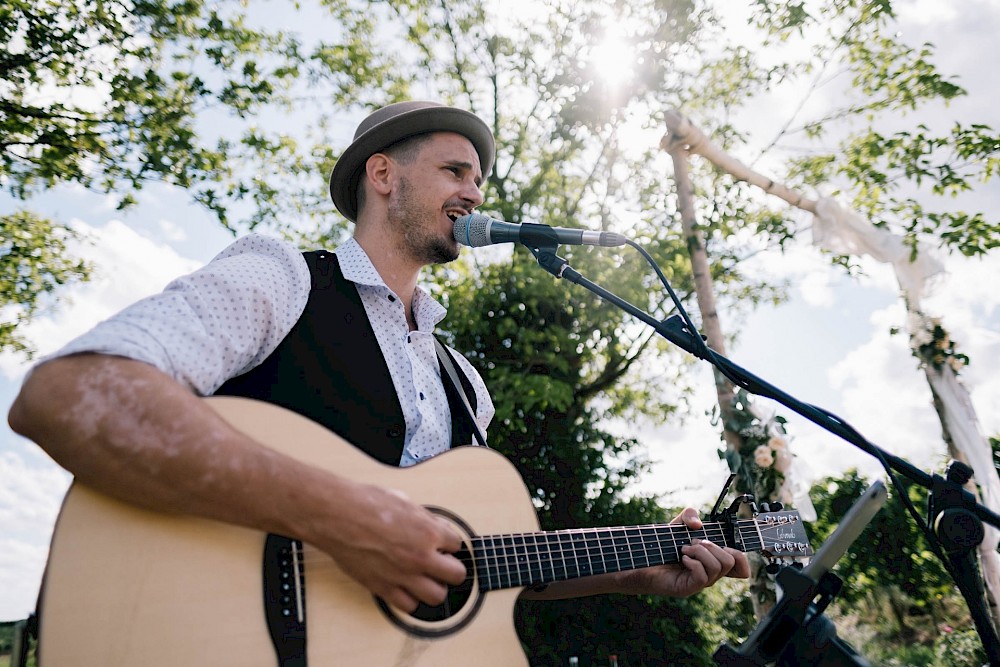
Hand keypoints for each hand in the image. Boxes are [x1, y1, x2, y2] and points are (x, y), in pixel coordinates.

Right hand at [310, 481, 467, 612]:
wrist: (337, 516)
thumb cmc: (366, 503)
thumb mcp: (404, 501)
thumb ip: (424, 518)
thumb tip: (435, 526)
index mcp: (428, 532)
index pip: (457, 544)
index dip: (449, 543)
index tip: (442, 543)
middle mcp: (420, 557)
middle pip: (456, 575)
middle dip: (452, 569)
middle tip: (442, 564)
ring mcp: (403, 576)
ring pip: (436, 596)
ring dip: (434, 587)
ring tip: (426, 578)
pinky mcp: (384, 588)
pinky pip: (408, 606)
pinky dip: (410, 599)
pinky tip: (405, 587)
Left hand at [617, 507, 750, 596]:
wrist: (639, 559)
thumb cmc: (661, 544)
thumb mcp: (678, 524)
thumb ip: (690, 515)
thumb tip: (698, 524)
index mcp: (713, 561)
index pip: (742, 568)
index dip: (743, 557)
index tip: (727, 544)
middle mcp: (710, 574)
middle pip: (733, 561)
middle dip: (714, 546)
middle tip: (693, 543)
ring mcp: (699, 583)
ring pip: (718, 567)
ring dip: (701, 552)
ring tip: (684, 549)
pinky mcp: (687, 588)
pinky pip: (702, 576)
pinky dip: (693, 562)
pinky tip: (681, 558)